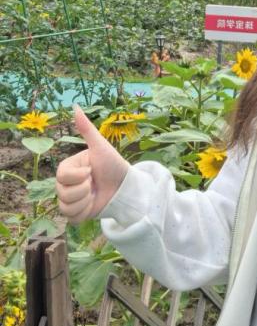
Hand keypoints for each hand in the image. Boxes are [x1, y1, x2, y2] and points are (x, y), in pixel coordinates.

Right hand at [56, 106, 129, 223]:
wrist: (125, 186)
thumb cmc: (113, 163)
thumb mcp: (100, 146)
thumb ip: (86, 128)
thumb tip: (75, 107)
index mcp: (69, 168)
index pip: (62, 177)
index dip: (79, 176)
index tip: (92, 171)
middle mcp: (66, 184)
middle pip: (62, 193)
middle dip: (84, 189)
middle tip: (95, 183)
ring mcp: (70, 199)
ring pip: (65, 207)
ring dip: (85, 201)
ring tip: (95, 193)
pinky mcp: (76, 213)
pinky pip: (71, 218)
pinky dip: (84, 212)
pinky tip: (93, 204)